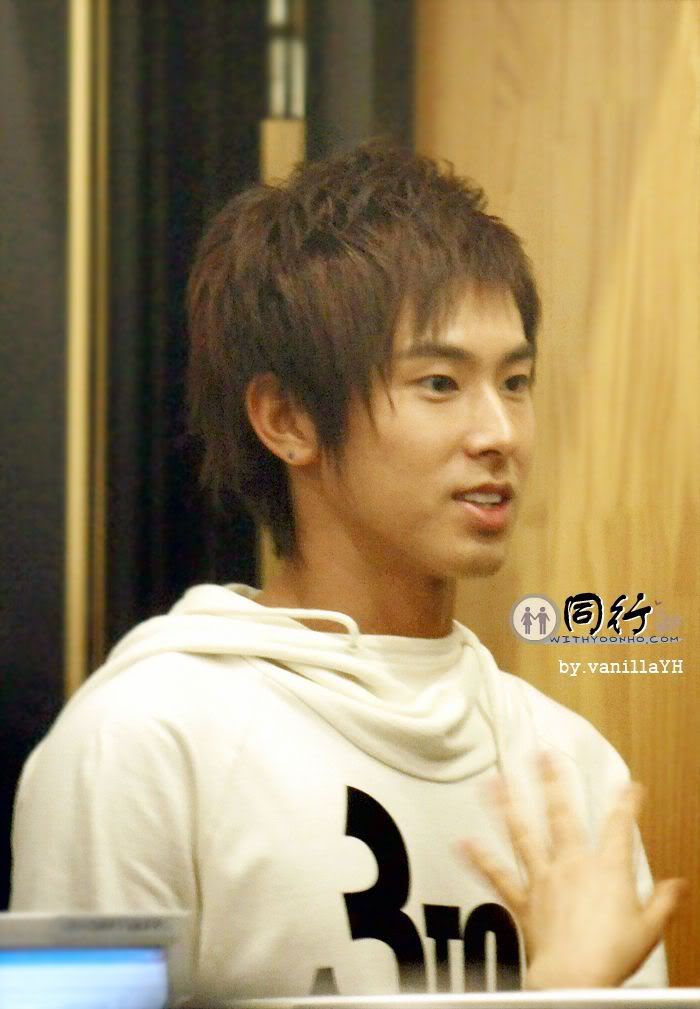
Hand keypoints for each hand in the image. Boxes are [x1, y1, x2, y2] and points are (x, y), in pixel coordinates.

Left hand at [458, 754, 684, 987]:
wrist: (575, 978)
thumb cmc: (611, 956)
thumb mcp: (648, 929)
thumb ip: (662, 903)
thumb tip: (677, 886)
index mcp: (606, 869)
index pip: (619, 827)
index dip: (627, 803)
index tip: (630, 785)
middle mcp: (571, 865)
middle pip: (560, 815)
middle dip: (552, 782)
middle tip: (541, 756)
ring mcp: (543, 879)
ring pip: (523, 833)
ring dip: (507, 806)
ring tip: (495, 781)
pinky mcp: (522, 899)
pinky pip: (498, 876)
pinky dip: (480, 859)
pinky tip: (464, 842)